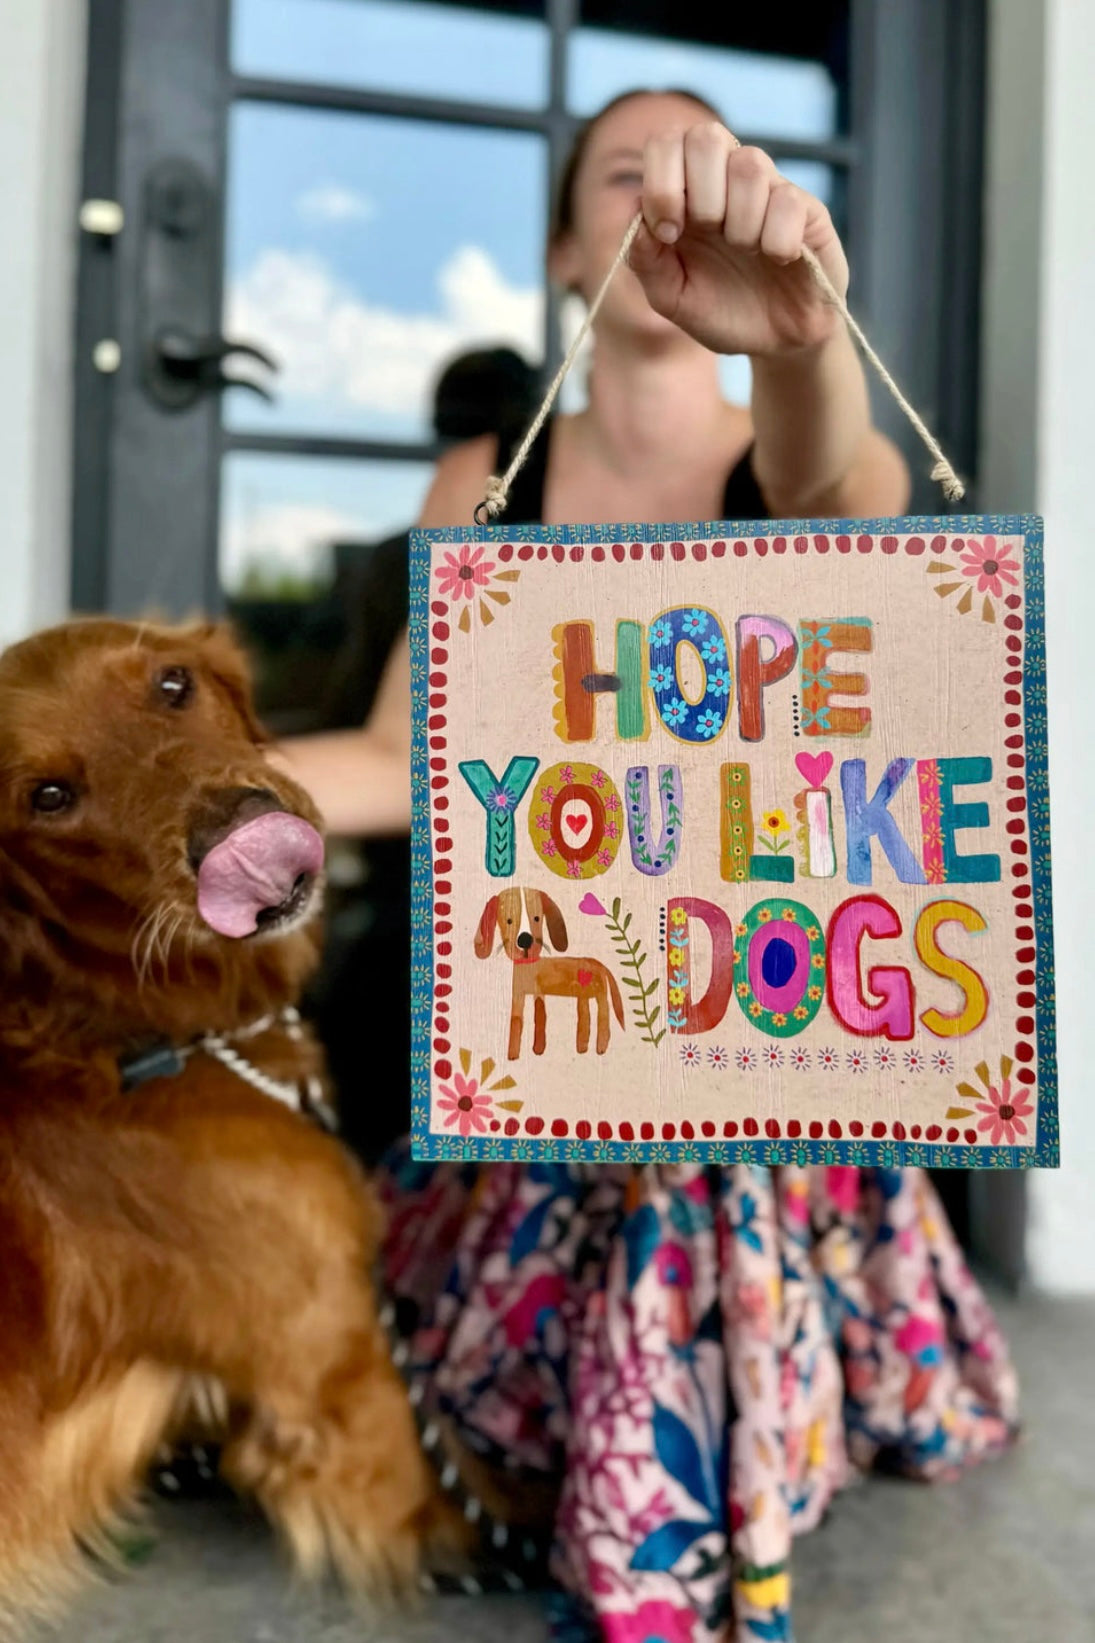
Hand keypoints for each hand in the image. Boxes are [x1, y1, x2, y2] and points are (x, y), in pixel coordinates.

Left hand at [629, 124, 847, 358]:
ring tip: (746, 252)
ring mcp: (770, 189)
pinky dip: (775, 240)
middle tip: (710, 235)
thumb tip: (636, 214)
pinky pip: (787, 201)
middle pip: (706, 135)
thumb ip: (645, 261)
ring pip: (748, 165)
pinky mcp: (808, 209)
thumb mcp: (671, 297)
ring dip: (738, 222)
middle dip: (699, 195)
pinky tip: (777, 259)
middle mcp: (728, 181)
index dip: (661, 181)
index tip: (668, 232)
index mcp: (688, 193)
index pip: (667, 143)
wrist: (775, 344)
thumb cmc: (722, 312)